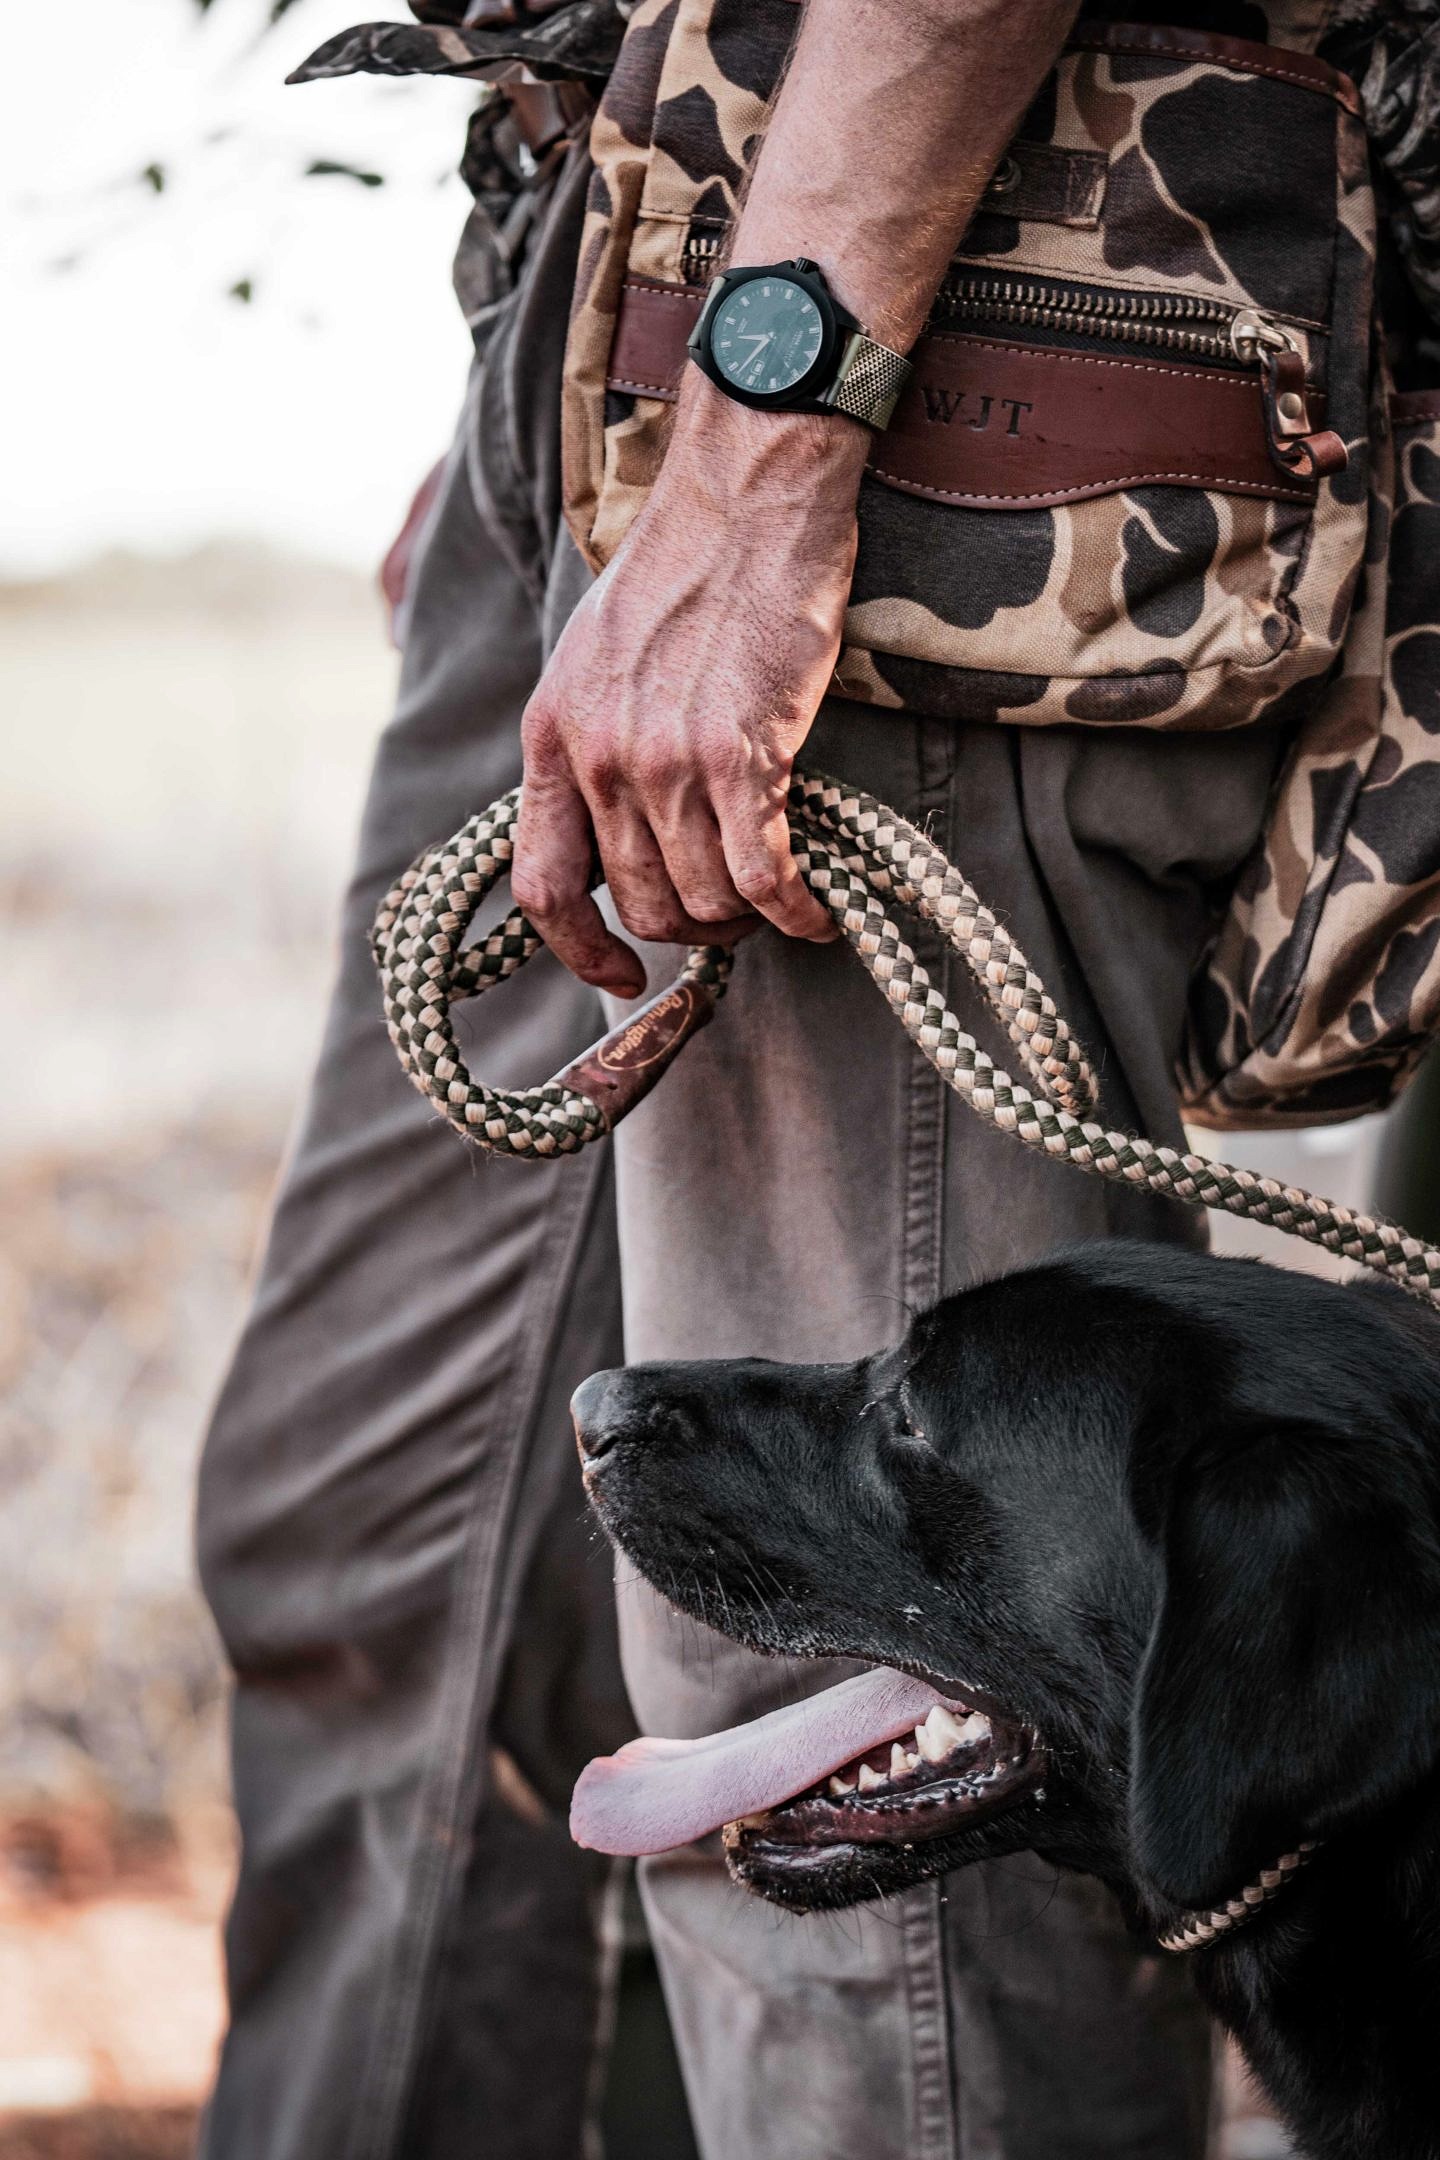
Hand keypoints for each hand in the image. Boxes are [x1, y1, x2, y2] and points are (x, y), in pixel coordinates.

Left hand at [512, 388, 865, 995]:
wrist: (745, 498)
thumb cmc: (687, 569)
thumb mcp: (595, 659)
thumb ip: (592, 744)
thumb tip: (614, 832)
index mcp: (551, 736)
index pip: (542, 885)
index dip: (579, 952)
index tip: (619, 978)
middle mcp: (598, 757)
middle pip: (641, 905)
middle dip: (693, 928)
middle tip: (735, 910)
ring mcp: (666, 760)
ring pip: (704, 902)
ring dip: (747, 920)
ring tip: (778, 899)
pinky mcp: (741, 756)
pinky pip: (762, 877)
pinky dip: (794, 911)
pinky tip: (816, 912)